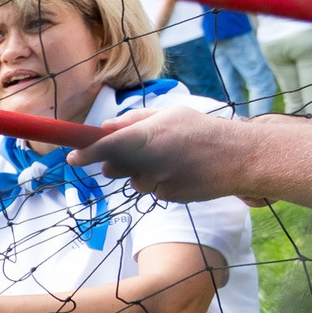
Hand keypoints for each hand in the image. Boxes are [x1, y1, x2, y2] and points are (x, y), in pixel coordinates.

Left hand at [68, 107, 265, 205]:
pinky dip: (159, 182)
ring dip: (141, 172)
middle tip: (134, 152)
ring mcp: (159, 181)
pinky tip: (180, 172)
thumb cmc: (203, 130)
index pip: (105, 147)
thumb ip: (135, 121)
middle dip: (113, 162)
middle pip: (113, 168)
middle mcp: (150, 161)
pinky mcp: (169, 197)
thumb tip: (105, 126)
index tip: (71, 158)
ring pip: (134, 181)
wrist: (240, 158)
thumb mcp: (170, 115)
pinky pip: (153, 191)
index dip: (85, 153)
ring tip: (171, 158)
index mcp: (147, 136)